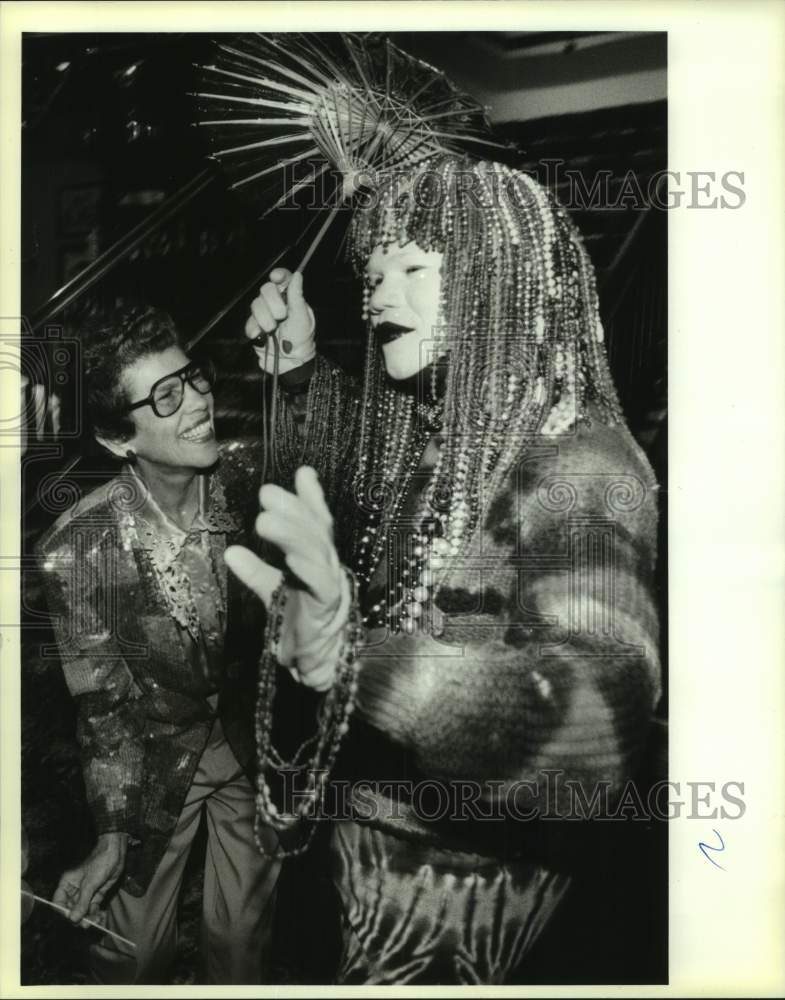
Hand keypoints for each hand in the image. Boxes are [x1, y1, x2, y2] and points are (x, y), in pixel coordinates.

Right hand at [52, 832, 127, 926]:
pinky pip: (92, 909)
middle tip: (85, 924)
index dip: (62, 912)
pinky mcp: (97, 895)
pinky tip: (100, 918)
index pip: (58, 902)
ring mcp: (86, 893)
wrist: (116, 853)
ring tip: (95, 921)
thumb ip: (81, 902)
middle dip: (77, 918)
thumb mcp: (90, 883)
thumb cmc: (100, 862)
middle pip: (70, 910)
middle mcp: (74, 890)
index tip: (70, 918)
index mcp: (67, 884)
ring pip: (82, 911)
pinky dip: (95, 914)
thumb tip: (72, 919)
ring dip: (87, 918)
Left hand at [225, 466, 346, 690]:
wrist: (317, 665)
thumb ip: (257, 570)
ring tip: (265, 520)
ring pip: (316, 551)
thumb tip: (231, 551)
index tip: (304, 473)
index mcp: (317, 559)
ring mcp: (330, 586)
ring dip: (292, 533)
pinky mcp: (325, 608)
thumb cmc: (297, 624)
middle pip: (315, 531)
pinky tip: (290, 557)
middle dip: (293, 509)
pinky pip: (319, 583)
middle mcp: (327, 566)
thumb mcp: (274, 590)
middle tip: (268, 492)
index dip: (311, 498)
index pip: (317, 523)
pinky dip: (305, 568)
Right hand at [244, 268, 315, 373]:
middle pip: (266, 289)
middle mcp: (276, 303)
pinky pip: (248, 322)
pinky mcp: (255, 327)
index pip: (283, 279)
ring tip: (272, 330)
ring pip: (255, 305)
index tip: (276, 277)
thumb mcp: (302, 318)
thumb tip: (297, 275)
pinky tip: (261, 336)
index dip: (279, 275)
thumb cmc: (301, 341)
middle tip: (281, 316)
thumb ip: (297, 296)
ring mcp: (264, 314)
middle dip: (272, 303)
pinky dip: (254, 329)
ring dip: (264, 318)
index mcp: (290, 299)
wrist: (290, 363)